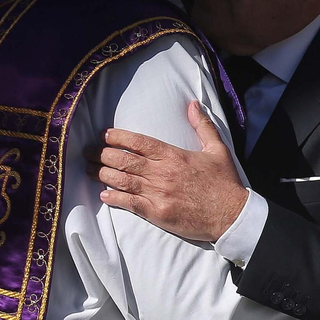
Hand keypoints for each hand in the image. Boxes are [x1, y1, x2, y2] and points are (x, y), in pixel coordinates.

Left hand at [89, 100, 248, 241]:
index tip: (105, 135)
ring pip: (122, 180)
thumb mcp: (217, 149)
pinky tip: (104, 194)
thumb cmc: (224, 182)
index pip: (139, 142)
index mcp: (174, 156)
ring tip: (89, 170)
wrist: (232, 214)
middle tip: (88, 152)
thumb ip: (203, 126)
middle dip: (102, 154)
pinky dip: (115, 198)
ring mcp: (158, 194)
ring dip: (102, 174)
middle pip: (124, 160)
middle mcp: (162, 173)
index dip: (118, 137)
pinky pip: (130, 204)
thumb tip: (193, 104)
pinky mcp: (157, 213)